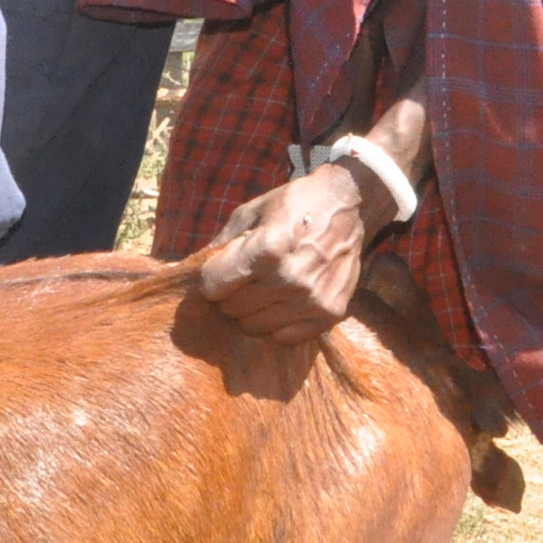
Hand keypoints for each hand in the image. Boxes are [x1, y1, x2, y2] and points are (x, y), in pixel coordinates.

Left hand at [197, 162, 385, 344]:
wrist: (348, 204)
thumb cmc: (294, 204)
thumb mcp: (251, 211)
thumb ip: (223, 243)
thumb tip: (194, 271)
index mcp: (267, 248)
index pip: (214, 285)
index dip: (211, 278)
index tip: (219, 272)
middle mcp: (290, 277)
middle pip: (233, 308)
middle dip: (229, 296)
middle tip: (240, 282)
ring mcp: (311, 299)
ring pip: (255, 327)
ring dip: (251, 312)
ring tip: (261, 292)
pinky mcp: (329, 314)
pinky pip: (285, 338)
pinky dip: (277, 325)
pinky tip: (282, 304)